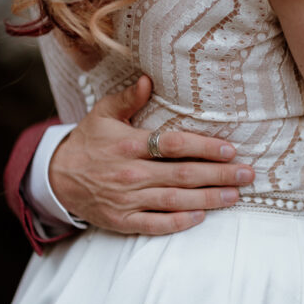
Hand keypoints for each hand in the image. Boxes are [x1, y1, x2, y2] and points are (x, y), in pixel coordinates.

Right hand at [50, 76, 254, 234]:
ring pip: (175, 200)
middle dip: (219, 175)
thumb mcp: (102, 114)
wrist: (55, 178)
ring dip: (208, 199)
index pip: (174, 146)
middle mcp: (131, 173)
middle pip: (183, 175)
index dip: (204, 147)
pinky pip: (155, 224)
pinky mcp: (123, 220)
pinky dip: (179, 222)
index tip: (231, 149)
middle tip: (247, 174)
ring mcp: (127, 199)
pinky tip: (201, 216)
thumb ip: (127, 99)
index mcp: (129, 144)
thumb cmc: (87, 143)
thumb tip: (149, 79)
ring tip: (235, 195)